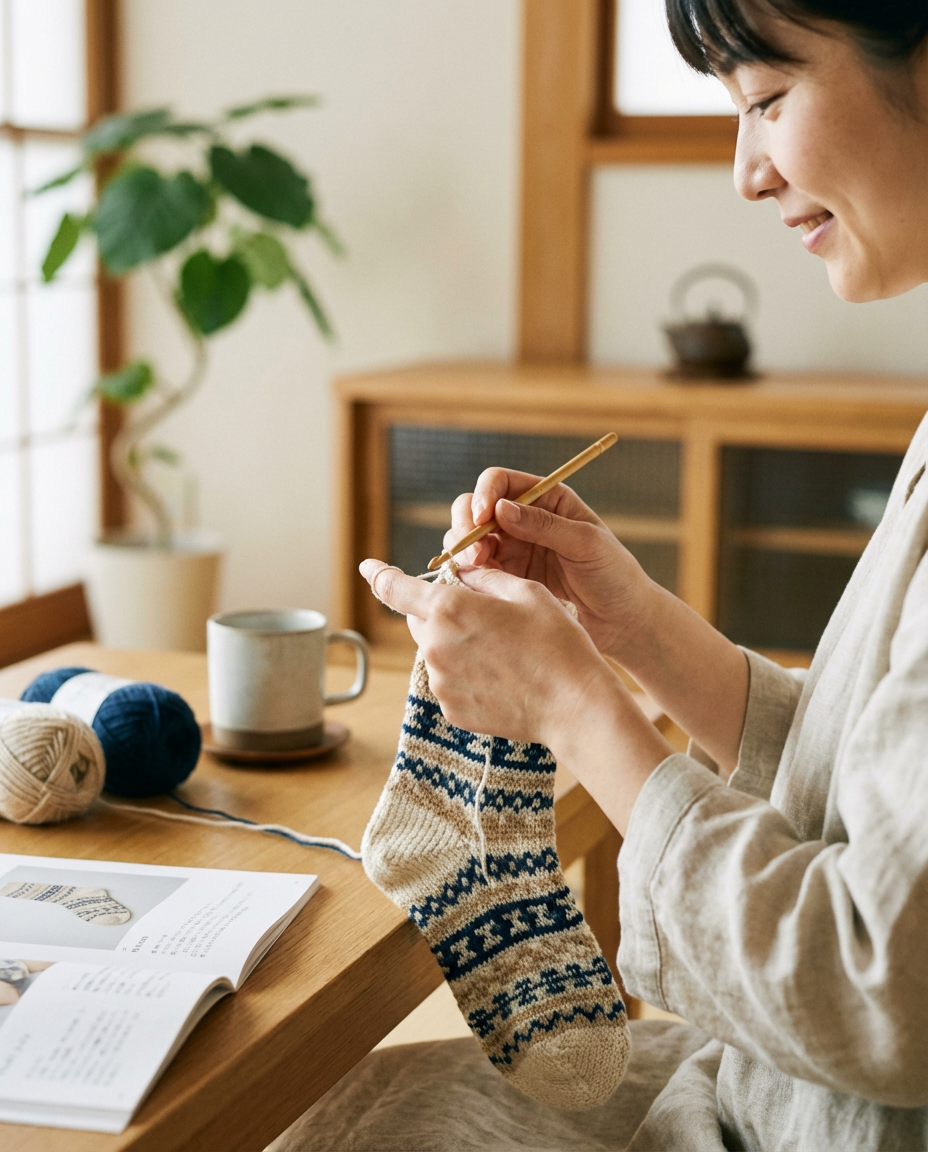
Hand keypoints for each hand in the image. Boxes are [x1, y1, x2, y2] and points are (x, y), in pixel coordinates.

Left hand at [360, 560, 610, 748]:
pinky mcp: (451, 709)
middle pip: (419, 620)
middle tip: (483, 616)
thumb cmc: (556, 642)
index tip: (366, 567)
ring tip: (503, 652)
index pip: (396, 588)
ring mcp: (441, 682)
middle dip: (440, 612)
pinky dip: (466, 675)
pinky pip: (449, 681)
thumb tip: (462, 573)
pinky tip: (502, 677)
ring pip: (436, 651)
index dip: (378, 575)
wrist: (573, 705)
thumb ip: (484, 578)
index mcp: (450, 610)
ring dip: (456, 645)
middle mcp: (435, 646)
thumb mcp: (526, 592)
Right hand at [446, 469, 654, 660]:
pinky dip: (467, 571)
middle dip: (466, 524)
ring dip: (463, 548)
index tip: (483, 519)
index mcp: (547, 499)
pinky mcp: (507, 578)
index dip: (484, 494)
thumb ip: (544, 525)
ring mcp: (513, 549)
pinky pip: (475, 568)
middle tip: (474, 551)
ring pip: (469, 537)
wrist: (622, 620)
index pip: (501, 482)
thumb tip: (501, 509)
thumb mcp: (585, 543)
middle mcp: (524, 519)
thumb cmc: (615, 575)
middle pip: (475, 507)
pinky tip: (478, 583)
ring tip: (478, 568)